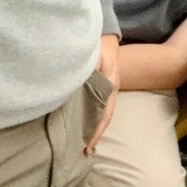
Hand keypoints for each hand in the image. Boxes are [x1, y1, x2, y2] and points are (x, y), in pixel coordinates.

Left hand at [84, 34, 119, 155]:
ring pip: (99, 112)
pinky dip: (89, 116)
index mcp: (110, 86)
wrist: (104, 35)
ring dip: (91, 127)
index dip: (97, 131)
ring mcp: (105, 88)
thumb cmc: (99, 45)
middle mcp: (109, 90)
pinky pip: (94, 105)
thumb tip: (76, 87)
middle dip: (94, 134)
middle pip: (103, 117)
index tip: (88, 147)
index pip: (105, 114)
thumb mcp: (95, 57)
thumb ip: (87, 72)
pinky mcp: (99, 85)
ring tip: (81, 142)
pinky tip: (80, 121)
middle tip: (83, 152)